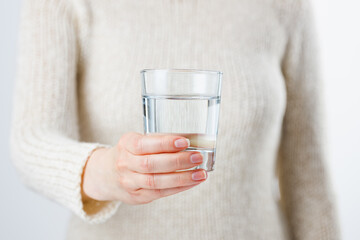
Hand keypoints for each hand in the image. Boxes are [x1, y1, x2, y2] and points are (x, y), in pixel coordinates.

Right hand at [81, 132, 206, 204]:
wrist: (106, 175)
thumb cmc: (129, 154)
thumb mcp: (136, 141)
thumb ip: (157, 141)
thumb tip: (189, 143)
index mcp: (126, 144)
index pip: (144, 144)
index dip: (165, 143)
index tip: (184, 142)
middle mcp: (125, 164)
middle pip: (151, 164)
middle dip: (178, 161)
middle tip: (197, 157)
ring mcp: (129, 182)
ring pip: (156, 181)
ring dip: (182, 178)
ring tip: (200, 173)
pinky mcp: (136, 197)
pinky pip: (159, 193)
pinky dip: (178, 187)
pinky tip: (192, 182)